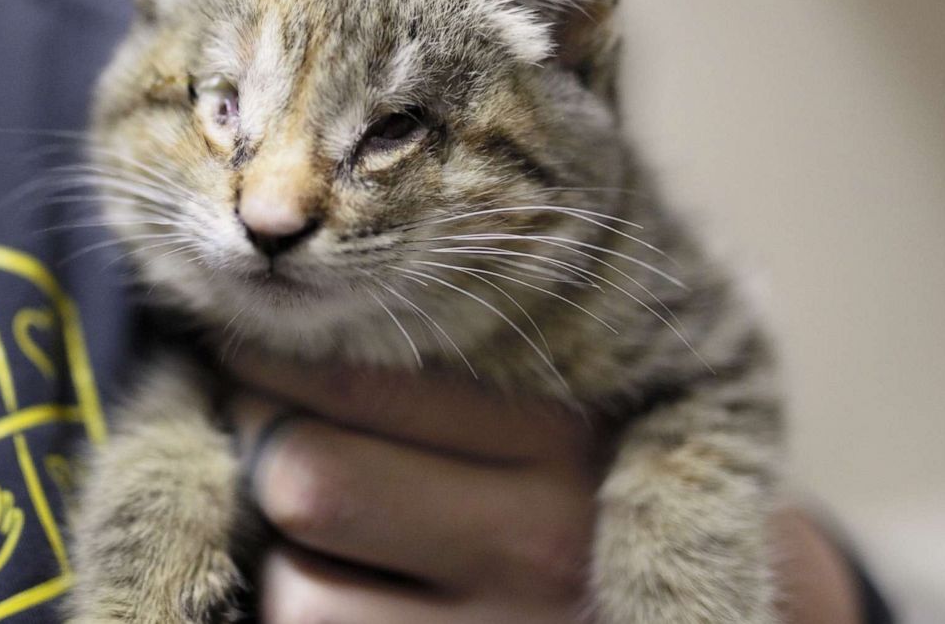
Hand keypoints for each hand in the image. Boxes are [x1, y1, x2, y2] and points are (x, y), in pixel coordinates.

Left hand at [227, 354, 865, 623]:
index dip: (268, 369)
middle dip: (268, 462)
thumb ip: (443, 380)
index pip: (354, 386)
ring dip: (292, 568)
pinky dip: (310, 622)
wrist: (704, 623)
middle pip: (304, 476)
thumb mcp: (554, 423)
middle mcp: (538, 542)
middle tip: (277, 448)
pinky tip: (354, 599)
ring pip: (296, 588)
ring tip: (340, 550)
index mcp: (561, 439)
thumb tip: (248, 349)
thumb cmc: (588, 502)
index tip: (240, 359)